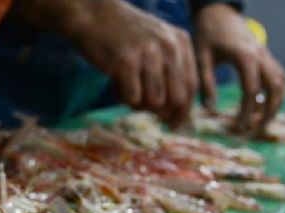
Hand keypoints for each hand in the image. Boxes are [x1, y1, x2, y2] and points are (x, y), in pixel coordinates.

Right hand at [13, 0, 197, 127]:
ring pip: (155, 102)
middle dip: (165, 113)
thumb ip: (169, 72)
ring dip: (140, 105)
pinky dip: (123, 98)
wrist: (93, 15)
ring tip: (128, 91)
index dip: (184, 111)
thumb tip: (173, 113)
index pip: (191, 86)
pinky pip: (132, 98)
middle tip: (152, 117)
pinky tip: (115, 84)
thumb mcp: (156, 44)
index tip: (174, 124)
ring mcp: (147, 54)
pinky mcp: (125, 63)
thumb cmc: (124, 35)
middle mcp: (168, 47)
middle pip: (177, 98)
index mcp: (180, 42)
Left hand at [194, 3, 284, 132]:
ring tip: (260, 123)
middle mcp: (261, 56)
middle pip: (276, 89)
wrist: (218, 12)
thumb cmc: (207, 34)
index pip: (252, 91)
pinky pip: (278, 77)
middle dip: (269, 112)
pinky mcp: (265, 56)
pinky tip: (261, 108)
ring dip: (275, 104)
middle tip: (255, 131)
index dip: (247, 112)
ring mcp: (266, 55)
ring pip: (281, 83)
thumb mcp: (201, 59)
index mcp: (245, 57)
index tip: (238, 128)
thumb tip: (209, 110)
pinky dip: (274, 94)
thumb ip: (206, 84)